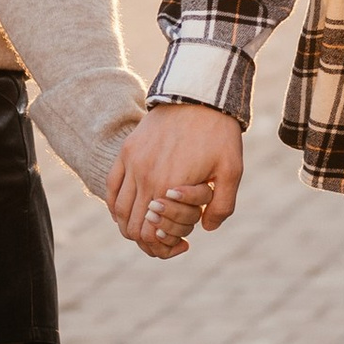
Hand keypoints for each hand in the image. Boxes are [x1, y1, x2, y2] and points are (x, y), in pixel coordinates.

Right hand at [107, 105, 244, 257]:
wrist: (200, 96)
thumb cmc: (219, 134)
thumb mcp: (232, 171)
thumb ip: (222, 206)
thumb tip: (206, 229)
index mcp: (169, 187)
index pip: (151, 235)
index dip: (163, 248)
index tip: (182, 244)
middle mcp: (145, 178)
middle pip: (132, 228)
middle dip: (148, 241)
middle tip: (167, 238)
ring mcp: (132, 164)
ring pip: (118, 211)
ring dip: (130, 226)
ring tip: (150, 226)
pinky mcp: (127, 151)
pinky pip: (111, 187)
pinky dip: (116, 206)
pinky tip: (131, 211)